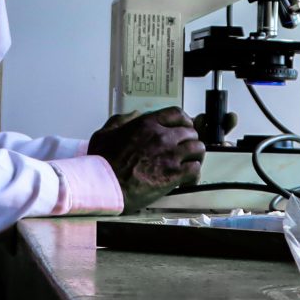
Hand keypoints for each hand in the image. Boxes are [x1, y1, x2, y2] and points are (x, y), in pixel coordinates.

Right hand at [88, 107, 207, 209]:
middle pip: (190, 132)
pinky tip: (189, 178)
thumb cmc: (102, 163)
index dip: (184, 120)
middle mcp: (162, 136)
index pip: (177, 114)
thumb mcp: (105, 133)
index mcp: (147, 124)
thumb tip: (133, 115)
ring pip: (197, 148)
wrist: (104, 186)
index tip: (184, 126)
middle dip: (190, 140)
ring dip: (196, 155)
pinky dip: (194, 174)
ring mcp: (170, 155)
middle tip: (186, 148)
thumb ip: (120, 121)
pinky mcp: (174, 174)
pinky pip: (195, 169)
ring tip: (191, 162)